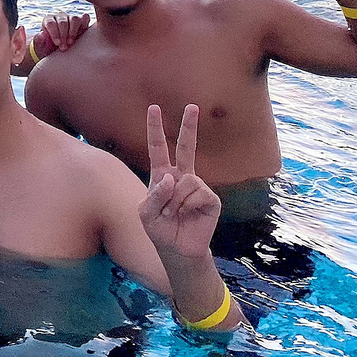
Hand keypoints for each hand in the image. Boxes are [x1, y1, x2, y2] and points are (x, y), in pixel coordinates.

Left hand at [32, 11, 90, 59]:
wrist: (57, 53)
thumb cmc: (47, 48)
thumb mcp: (40, 46)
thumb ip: (39, 40)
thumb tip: (42, 34)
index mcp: (48, 20)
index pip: (51, 23)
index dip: (54, 33)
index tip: (57, 43)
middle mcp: (60, 17)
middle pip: (63, 22)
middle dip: (63, 35)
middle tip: (64, 48)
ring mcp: (71, 18)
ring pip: (74, 18)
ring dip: (73, 32)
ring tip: (71, 43)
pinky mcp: (81, 22)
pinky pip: (85, 18)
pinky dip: (85, 24)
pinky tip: (83, 33)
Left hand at [138, 105, 220, 259]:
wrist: (177, 250)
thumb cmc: (159, 229)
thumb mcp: (146, 213)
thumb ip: (154, 195)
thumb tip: (172, 178)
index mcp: (162, 175)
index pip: (158, 148)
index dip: (155, 128)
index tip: (153, 108)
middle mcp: (181, 176)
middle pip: (186, 147)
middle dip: (189, 126)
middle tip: (192, 106)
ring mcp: (197, 186)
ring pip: (185, 180)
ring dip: (175, 200)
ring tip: (174, 214)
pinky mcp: (210, 198)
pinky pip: (196, 193)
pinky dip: (187, 206)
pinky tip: (188, 215)